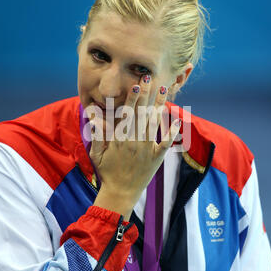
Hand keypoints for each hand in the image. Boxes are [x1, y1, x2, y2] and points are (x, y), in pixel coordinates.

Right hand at [89, 75, 180, 219]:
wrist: (120, 193)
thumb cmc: (107, 172)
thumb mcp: (96, 154)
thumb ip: (96, 135)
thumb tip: (92, 116)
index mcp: (119, 139)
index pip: (127, 113)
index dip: (132, 98)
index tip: (136, 83)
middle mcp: (134, 141)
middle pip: (141, 113)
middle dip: (146, 94)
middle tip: (150, 77)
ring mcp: (146, 149)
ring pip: (154, 123)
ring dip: (159, 105)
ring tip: (163, 89)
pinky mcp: (156, 158)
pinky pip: (165, 143)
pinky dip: (172, 132)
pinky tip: (178, 120)